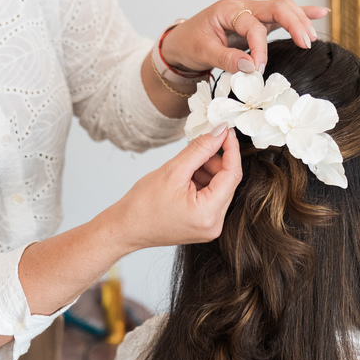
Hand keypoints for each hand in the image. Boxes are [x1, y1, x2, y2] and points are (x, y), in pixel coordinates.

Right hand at [114, 127, 240, 251]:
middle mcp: (214, 224)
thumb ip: (200, 149)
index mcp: (208, 213)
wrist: (126, 227)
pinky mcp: (204, 225)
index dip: (231, 149)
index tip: (226, 131)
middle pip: (228, 182)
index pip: (232, 175)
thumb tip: (219, 132)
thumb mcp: (173, 170)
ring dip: (208, 171)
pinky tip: (186, 178)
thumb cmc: (143, 205)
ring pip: (220, 188)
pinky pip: (212, 197)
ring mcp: (210, 227)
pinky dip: (203, 182)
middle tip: (199, 147)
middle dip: (215, 161)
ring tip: (185, 168)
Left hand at [160, 0, 329, 74]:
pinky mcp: (259, 21)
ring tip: (311, 38)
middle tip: (305, 43)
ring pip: (283, 8)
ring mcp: (253, 12)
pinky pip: (282, 15)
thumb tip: (252, 67)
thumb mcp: (203, 53)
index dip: (259, 48)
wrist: (181, 41)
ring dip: (300, 20)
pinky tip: (321, 13)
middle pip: (276, 6)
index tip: (258, 69)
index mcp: (228, 10)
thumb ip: (227, 59)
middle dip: (294, 23)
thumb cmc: (189, 44)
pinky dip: (301, 14)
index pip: (253, 25)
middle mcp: (243, 6)